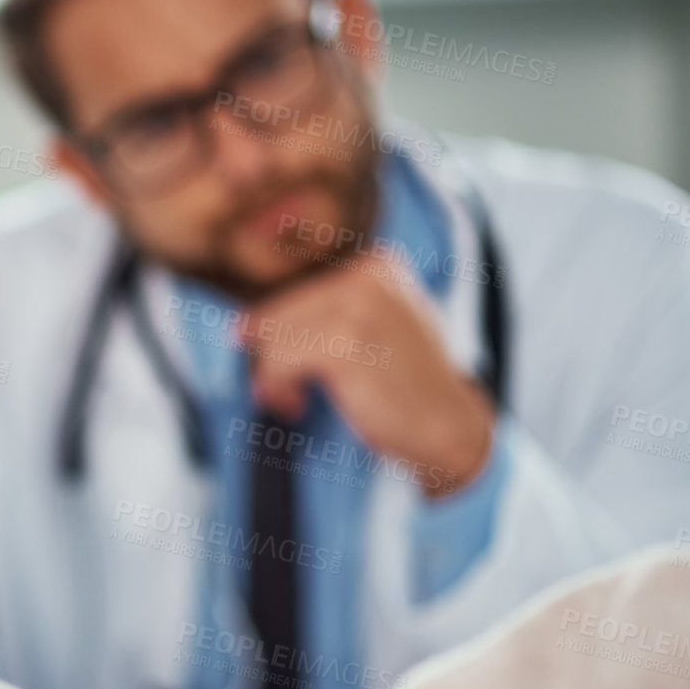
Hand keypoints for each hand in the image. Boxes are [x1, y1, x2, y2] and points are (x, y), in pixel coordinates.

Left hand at [239, 255, 494, 496]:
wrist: (448, 425)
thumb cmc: (401, 382)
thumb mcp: (368, 329)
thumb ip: (316, 316)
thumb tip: (241, 325)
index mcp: (374, 263)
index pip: (291, 287)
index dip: (275, 328)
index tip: (286, 362)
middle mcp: (367, 273)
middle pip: (276, 310)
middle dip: (269, 353)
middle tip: (283, 389)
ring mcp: (359, 305)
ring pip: (272, 336)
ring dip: (271, 375)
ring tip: (292, 397)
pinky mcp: (346, 343)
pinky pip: (278, 361)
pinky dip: (277, 388)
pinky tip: (297, 404)